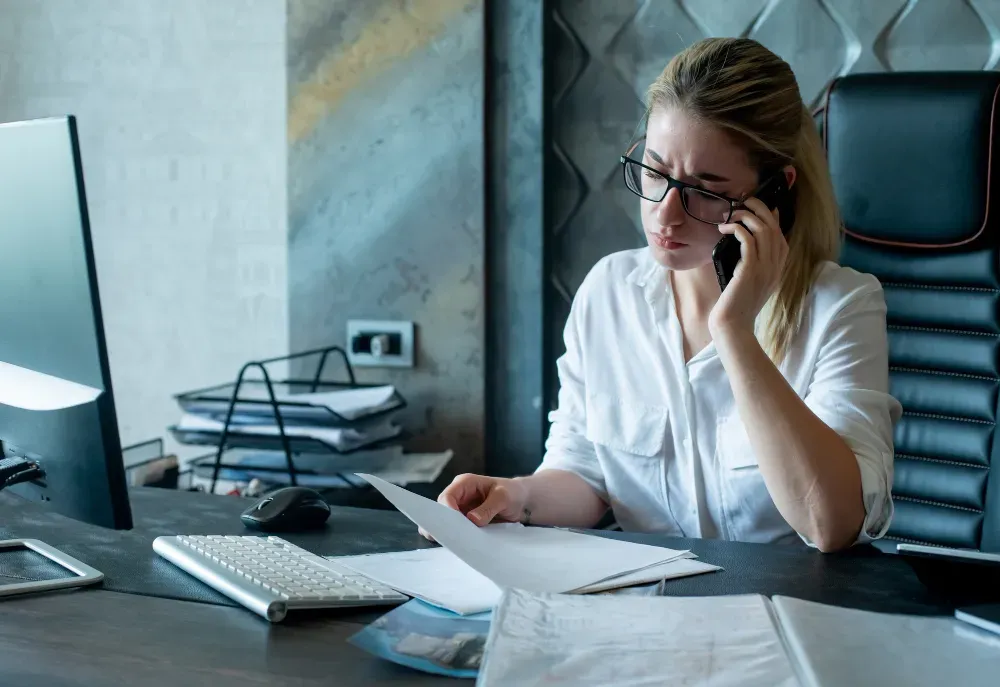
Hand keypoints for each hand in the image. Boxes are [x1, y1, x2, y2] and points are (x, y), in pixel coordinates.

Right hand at [419, 473, 528, 540]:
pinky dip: (457, 538)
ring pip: (446, 522)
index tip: (455, 526)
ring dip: (450, 533)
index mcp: (465, 483)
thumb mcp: (503, 497)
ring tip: (454, 545)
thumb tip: (472, 520)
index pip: (447, 497)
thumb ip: (488, 507)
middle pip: (442, 511)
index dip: (447, 511)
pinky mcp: (465, 522)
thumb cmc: (513, 493)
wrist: (522, 502)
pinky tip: (460, 547)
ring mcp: (461, 510)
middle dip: (445, 524)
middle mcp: (459, 496)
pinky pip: (456, 530)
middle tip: (452, 539)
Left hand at [709, 198, 787, 335]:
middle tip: (744, 201)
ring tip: (731, 214)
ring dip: (746, 216)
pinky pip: (747, 240)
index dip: (772, 216)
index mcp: (778, 267)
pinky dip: (737, 229)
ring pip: (762, 229)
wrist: (734, 325)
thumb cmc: (738, 303)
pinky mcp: (750, 270)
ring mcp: (765, 267)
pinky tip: (725, 229)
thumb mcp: (752, 280)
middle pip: (773, 226)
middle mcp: (776, 265)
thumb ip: (755, 262)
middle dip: (760, 208)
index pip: (781, 234)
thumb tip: (747, 240)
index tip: (759, 205)